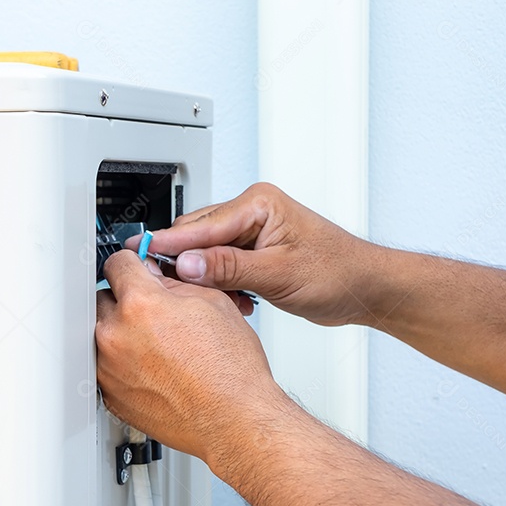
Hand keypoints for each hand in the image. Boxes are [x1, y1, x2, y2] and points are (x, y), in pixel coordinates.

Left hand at [95, 250, 285, 465]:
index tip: (135, 270)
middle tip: (153, 313)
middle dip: (125, 300)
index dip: (132, 264)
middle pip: (104, 299)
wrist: (234, 420)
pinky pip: (106, 368)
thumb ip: (173, 283)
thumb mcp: (212, 303)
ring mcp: (109, 369)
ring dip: (122, 333)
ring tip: (157, 346)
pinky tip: (152, 369)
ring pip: (103, 335)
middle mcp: (116, 336)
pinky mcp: (110, 396)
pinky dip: (122, 364)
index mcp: (140, 305)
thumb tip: (154, 275)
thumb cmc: (231, 371)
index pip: (117, 263)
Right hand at [128, 183, 382, 326]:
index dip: (169, 244)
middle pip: (196, 237)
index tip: (140, 254)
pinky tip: (231, 302)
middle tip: (166, 289)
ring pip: (205, 254)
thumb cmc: (338, 272)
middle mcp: (251, 212)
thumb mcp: (279, 274)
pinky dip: (218, 285)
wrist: (365, 288)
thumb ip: (229, 268)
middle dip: (185, 265)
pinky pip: (218, 266)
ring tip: (211, 301)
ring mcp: (250, 232)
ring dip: (204, 280)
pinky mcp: (251, 252)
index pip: (201, 225)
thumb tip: (187, 264)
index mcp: (258, 203)